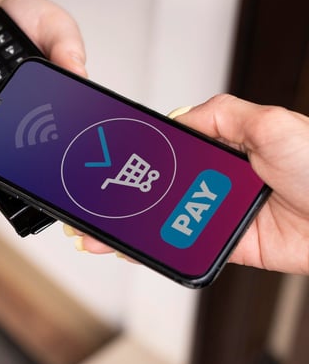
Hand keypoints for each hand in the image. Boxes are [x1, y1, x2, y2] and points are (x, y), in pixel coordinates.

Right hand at [71, 95, 308, 275]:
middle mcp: (223, 177)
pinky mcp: (230, 244)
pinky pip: (184, 246)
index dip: (139, 152)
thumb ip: (221, 114)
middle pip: (160, 184)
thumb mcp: (273, 123)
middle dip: (123, 192)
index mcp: (230, 144)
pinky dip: (155, 249)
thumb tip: (178, 117)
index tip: (108, 158)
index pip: (172, 146)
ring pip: (165, 218)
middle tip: (90, 199)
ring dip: (130, 224)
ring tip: (96, 229)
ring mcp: (223, 211)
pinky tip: (129, 247)